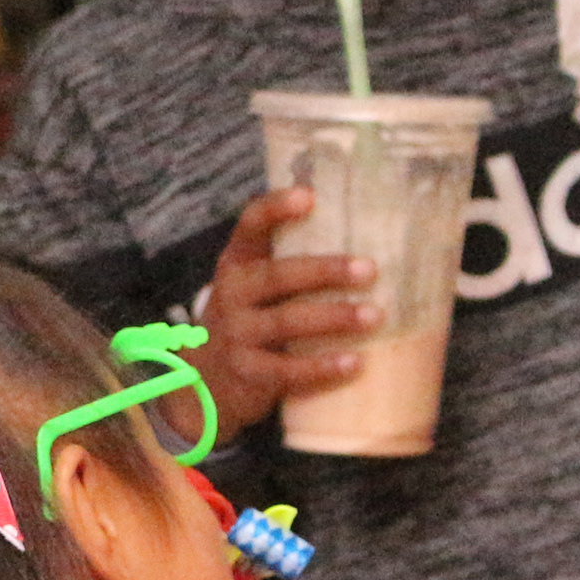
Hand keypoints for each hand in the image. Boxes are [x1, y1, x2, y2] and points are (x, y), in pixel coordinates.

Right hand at [189, 189, 376, 432]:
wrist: (204, 382)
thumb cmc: (249, 322)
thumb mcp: (254, 287)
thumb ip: (289, 262)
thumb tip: (367, 234)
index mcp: (238, 262)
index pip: (251, 225)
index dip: (276, 209)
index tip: (310, 196)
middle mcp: (231, 293)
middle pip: (278, 275)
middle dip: (326, 271)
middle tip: (370, 270)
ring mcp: (236, 334)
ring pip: (287, 322)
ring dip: (334, 317)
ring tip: (375, 316)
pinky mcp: (247, 373)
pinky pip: (288, 369)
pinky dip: (322, 367)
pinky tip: (355, 362)